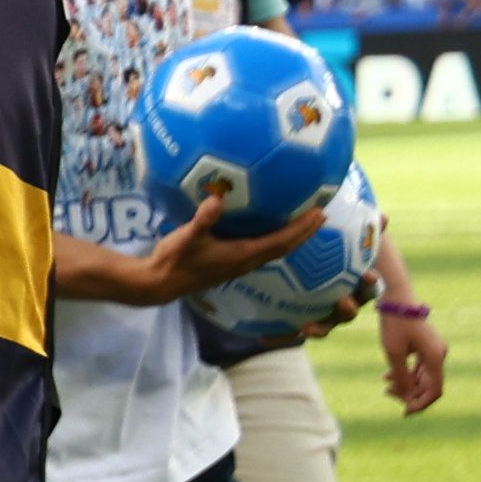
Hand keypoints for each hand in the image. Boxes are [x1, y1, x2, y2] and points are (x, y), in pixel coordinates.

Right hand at [57, 190, 330, 308]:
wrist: (159, 283)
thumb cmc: (174, 260)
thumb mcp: (187, 236)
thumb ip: (203, 219)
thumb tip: (216, 198)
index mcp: (242, 255)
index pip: (281, 242)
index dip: (302, 229)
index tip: (319, 214)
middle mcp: (246, 262)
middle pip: (285, 248)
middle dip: (305, 233)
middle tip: (321, 215)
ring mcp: (239, 265)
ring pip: (275, 251)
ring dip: (293, 238)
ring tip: (305, 222)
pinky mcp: (231, 264)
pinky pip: (262, 250)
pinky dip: (275, 240)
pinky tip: (271, 229)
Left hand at [379, 299, 447, 413]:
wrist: (396, 298)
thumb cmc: (395, 324)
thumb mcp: (394, 353)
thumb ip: (402, 377)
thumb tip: (408, 397)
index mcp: (435, 357)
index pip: (435, 391)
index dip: (421, 403)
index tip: (404, 411)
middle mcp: (438, 354)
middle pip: (428, 385)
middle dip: (409, 393)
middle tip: (386, 393)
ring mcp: (433, 350)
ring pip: (422, 376)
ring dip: (405, 384)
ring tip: (385, 386)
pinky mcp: (425, 345)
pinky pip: (418, 366)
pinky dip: (405, 373)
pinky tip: (387, 377)